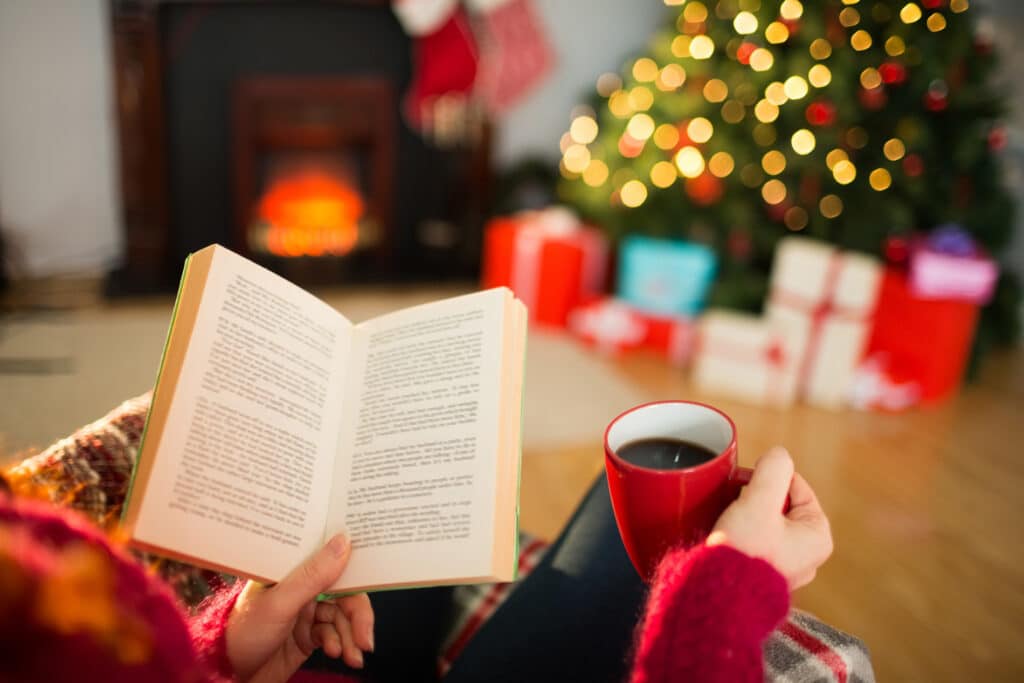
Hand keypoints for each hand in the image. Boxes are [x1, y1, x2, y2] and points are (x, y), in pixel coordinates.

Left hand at [225, 534, 374, 682]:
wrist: (229, 676)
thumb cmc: (243, 633)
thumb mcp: (279, 604)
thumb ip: (313, 575)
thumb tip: (344, 540)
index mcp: (291, 570)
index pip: (332, 559)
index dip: (357, 569)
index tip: (377, 579)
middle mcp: (302, 587)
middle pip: (345, 593)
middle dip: (359, 617)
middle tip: (366, 640)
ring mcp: (307, 611)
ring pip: (343, 617)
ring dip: (352, 636)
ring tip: (352, 656)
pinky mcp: (309, 634)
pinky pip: (336, 634)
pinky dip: (342, 645)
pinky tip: (339, 654)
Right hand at [707, 447, 832, 589]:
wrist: (717, 599)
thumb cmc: (743, 553)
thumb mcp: (759, 501)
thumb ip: (772, 469)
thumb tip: (777, 455)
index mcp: (818, 536)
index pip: (795, 484)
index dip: (766, 477)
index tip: (741, 483)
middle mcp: (808, 555)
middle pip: (780, 503)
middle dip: (754, 497)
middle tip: (733, 502)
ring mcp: (786, 568)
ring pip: (765, 522)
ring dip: (745, 514)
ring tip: (727, 521)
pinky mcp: (763, 577)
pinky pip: (755, 542)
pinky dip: (741, 534)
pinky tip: (726, 537)